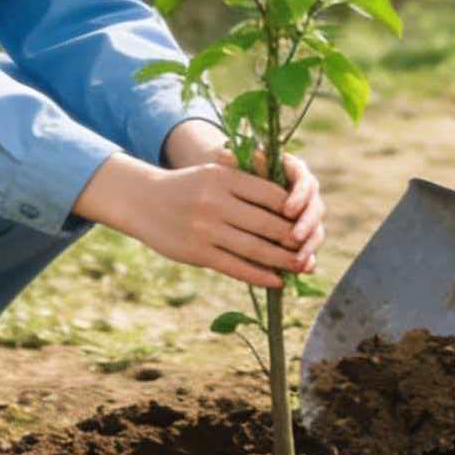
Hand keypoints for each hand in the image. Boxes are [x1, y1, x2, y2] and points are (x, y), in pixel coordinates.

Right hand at [161, 124, 325, 266]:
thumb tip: (287, 206)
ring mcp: (207, 228)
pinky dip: (260, 276)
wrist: (143, 200)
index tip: (308, 220)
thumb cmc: (187, 186)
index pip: (271, 194)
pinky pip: (236, 267)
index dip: (294, 210)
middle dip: (294, 239)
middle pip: (267, 223)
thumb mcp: (214, 173)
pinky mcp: (198, 252)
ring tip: (301, 266)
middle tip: (311, 248)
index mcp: (225, 176)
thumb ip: (245, 185)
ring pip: (255, 248)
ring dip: (283, 261)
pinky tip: (276, 281)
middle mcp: (217, 201)